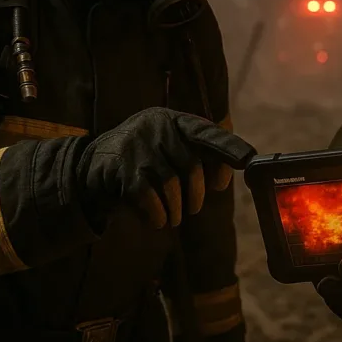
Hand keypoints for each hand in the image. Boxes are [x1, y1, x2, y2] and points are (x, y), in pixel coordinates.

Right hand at [77, 108, 254, 228]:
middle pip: (191, 166)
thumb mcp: (169, 148)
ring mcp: (137, 145)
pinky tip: (157, 220)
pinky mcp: (120, 168)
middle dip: (196, 194)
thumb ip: (197, 158)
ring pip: (171, 185)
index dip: (228, 146)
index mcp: (173, 120)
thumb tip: (222, 180)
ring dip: (176, 209)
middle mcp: (157, 126)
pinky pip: (148, 197)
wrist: (93, 164)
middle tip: (192, 209)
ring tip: (173, 218)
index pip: (206, 131)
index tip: (247, 159)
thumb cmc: (143, 158)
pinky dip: (157, 214)